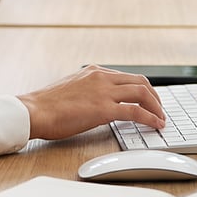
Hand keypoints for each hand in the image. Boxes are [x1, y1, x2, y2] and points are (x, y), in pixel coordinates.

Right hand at [17, 65, 165, 139]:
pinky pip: (136, 111)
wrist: (35, 111)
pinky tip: (156, 125)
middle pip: (141, 82)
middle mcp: (102, 77)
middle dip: (155, 97)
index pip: (127, 77)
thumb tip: (99, 102)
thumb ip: (89, 90)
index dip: (143, 89)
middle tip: (160, 110)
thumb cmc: (47, 105)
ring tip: (161, 119)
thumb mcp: (72, 88)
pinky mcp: (103, 108)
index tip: (149, 100)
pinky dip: (150, 118)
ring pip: (142, 93)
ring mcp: (104, 91)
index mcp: (94, 71)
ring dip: (157, 107)